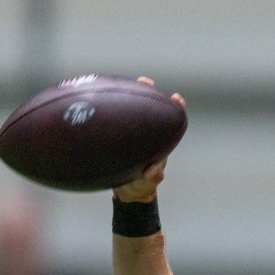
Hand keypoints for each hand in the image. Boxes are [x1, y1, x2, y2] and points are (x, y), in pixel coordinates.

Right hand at [112, 77, 185, 202]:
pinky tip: (98, 100)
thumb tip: (156, 170)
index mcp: (159, 144)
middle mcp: (148, 136)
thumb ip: (152, 179)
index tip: (177, 98)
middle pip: (151, 111)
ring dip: (130, 96)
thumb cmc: (140, 188)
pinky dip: (111, 111)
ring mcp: (134, 135)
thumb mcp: (146, 185)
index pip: (170, 123)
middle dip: (150, 94)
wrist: (126, 193)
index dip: (176, 110)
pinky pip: (116, 121)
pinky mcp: (119, 138)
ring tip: (124, 82)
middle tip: (145, 81)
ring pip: (133, 112)